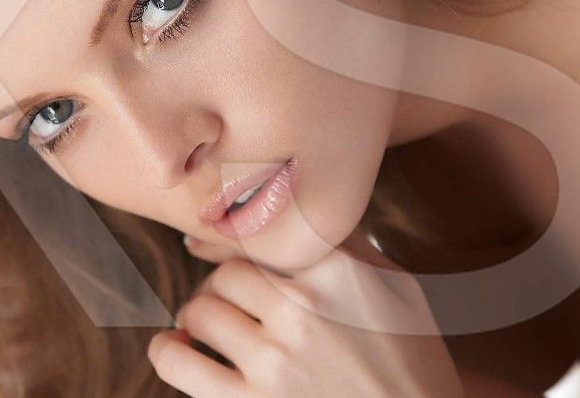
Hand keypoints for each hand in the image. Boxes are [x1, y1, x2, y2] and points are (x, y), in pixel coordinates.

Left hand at [149, 229, 463, 397]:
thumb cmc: (413, 364)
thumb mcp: (397, 291)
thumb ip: (346, 246)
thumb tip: (279, 215)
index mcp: (339, 274)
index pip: (259, 237)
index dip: (225, 240)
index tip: (204, 244)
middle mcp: (305, 310)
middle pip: (226, 274)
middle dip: (218, 287)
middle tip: (222, 302)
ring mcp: (277, 361)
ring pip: (201, 312)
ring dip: (194, 317)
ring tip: (201, 327)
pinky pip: (180, 363)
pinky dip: (166, 351)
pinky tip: (175, 349)